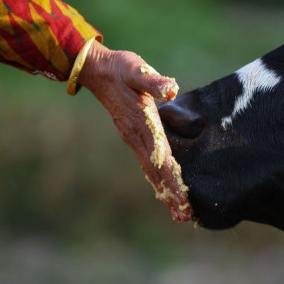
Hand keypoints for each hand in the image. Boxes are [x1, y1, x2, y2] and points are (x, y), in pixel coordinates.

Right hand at [78, 40, 192, 221]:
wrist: (98, 70)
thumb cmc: (122, 68)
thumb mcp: (137, 70)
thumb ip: (154, 81)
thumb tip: (171, 89)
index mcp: (142, 124)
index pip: (161, 158)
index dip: (172, 179)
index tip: (183, 198)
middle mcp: (136, 137)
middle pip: (157, 172)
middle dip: (171, 194)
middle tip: (185, 216)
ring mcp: (133, 139)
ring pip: (151, 171)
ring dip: (164, 191)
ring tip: (178, 212)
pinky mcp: (133, 136)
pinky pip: (147, 163)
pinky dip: (157, 179)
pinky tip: (163, 189)